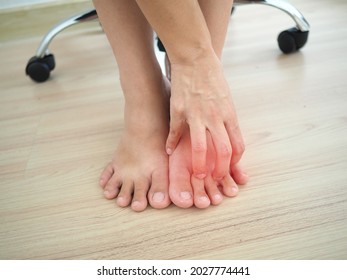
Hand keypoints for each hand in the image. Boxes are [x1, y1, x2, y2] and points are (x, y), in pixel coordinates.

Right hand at [166, 53, 244, 179]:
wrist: (195, 58)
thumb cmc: (213, 77)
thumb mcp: (226, 98)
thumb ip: (226, 118)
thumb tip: (226, 135)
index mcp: (229, 114)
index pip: (237, 145)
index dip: (234, 162)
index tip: (229, 168)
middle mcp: (215, 117)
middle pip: (223, 151)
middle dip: (220, 170)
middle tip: (215, 178)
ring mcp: (197, 115)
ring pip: (200, 148)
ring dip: (198, 165)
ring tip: (196, 174)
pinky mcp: (179, 111)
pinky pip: (175, 133)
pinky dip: (172, 145)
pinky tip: (170, 151)